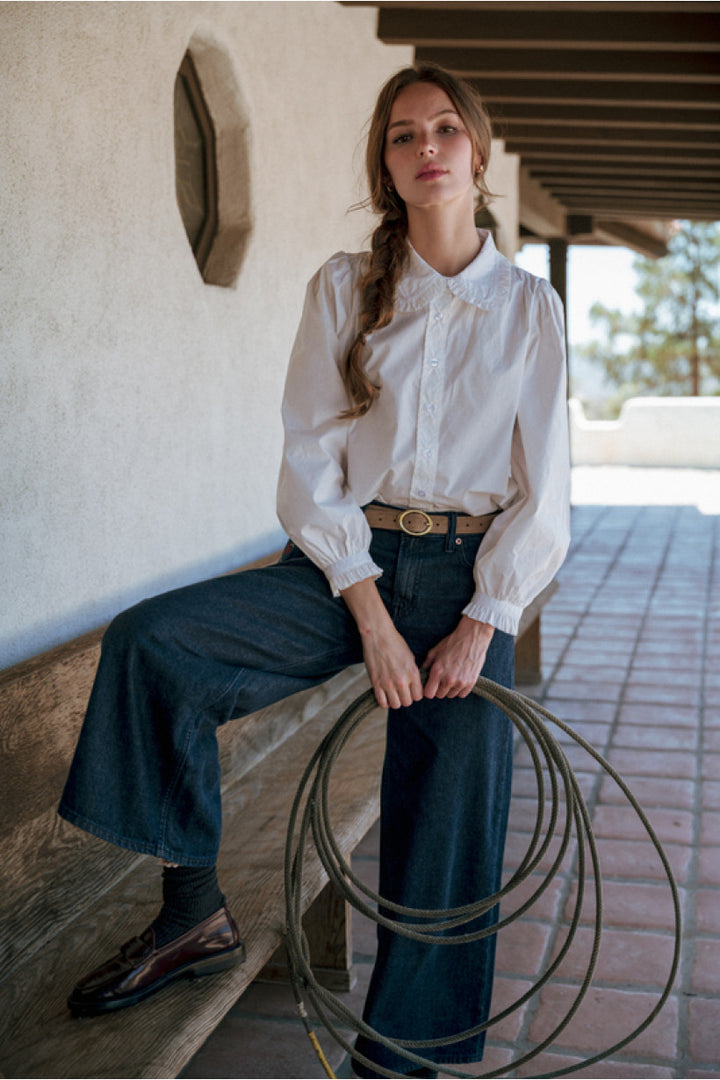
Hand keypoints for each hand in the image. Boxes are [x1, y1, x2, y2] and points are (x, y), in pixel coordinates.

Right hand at [341, 579, 423, 709]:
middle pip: (407, 702)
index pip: (418, 696)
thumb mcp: (410, 657)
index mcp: (412, 673)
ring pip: (395, 705)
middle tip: (402, 692)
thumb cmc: (395, 643)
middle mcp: (401, 680)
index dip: (415, 694)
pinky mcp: (376, 683)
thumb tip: (415, 685)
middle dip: (406, 698)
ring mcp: (388, 683)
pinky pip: (382, 702)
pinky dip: (384, 701)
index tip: (411, 690)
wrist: (378, 635)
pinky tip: (385, 695)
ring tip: (393, 694)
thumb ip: (413, 673)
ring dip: (395, 701)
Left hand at [423, 616, 494, 698]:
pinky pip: (462, 694)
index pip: (428, 693)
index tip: (431, 685)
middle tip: (442, 679)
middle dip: (439, 688)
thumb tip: (422, 674)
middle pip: (439, 695)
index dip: (428, 690)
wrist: (472, 637)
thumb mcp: (435, 651)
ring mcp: (461, 682)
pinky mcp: (471, 682)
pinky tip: (459, 679)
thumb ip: (426, 664)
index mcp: (437, 671)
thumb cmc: (452, 642)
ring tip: (451, 677)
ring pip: (450, 695)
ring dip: (449, 689)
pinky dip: (459, 689)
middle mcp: (448, 679)